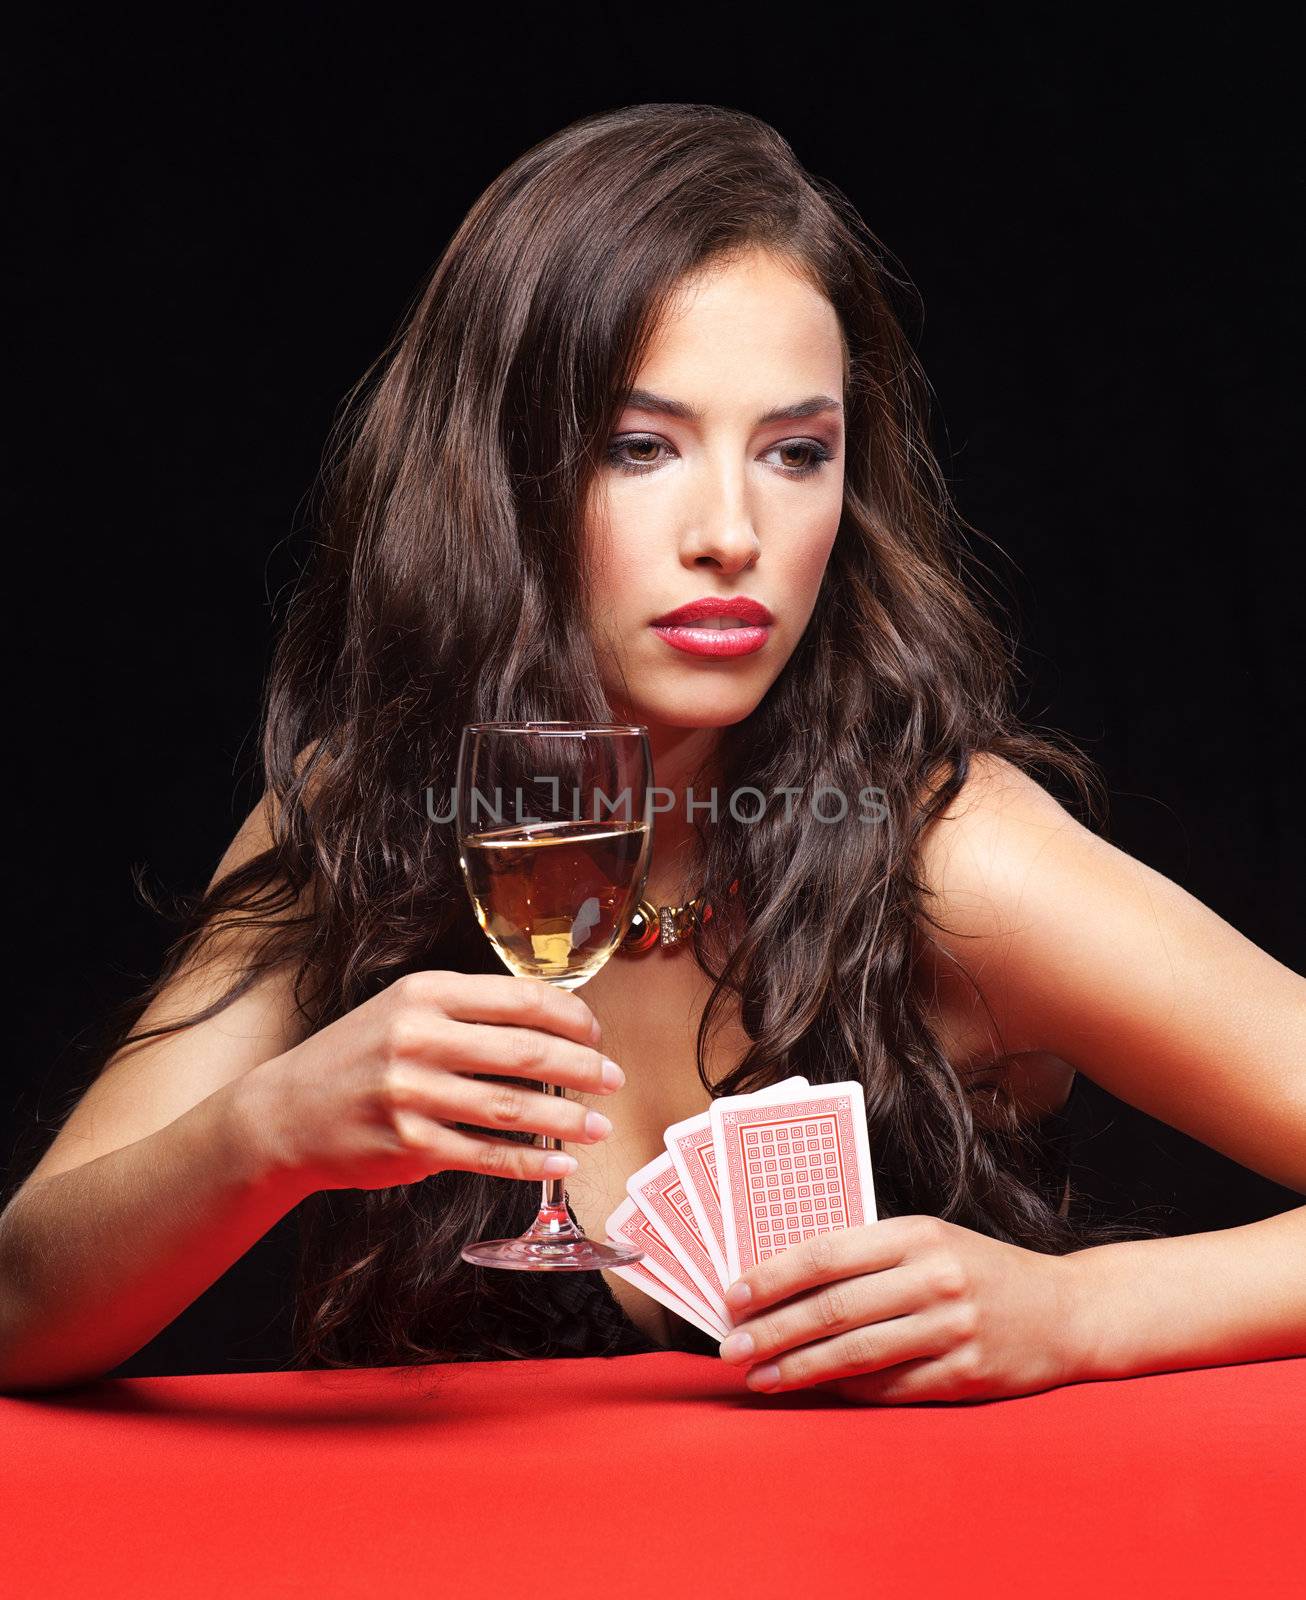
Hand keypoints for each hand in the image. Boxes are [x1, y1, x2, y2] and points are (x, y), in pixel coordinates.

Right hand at [231, 970, 622, 1198]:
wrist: (285, 1112)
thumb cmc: (359, 1057)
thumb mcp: (405, 1010)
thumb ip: (469, 1012)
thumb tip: (553, 1026)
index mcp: (426, 993)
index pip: (522, 999)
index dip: (572, 1018)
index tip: (596, 1034)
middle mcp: (419, 1037)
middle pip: (527, 1052)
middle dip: (583, 1069)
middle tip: (613, 1080)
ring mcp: (412, 1093)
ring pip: (513, 1107)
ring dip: (568, 1119)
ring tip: (598, 1125)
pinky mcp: (409, 1145)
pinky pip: (487, 1155)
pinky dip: (531, 1161)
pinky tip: (559, 1164)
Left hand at [716, 1214, 1080, 1403]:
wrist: (1067, 1312)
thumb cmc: (980, 1271)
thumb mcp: (931, 1242)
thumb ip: (869, 1257)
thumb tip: (788, 1283)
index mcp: (917, 1234)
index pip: (827, 1253)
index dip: (773, 1276)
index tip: (733, 1296)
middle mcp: (933, 1278)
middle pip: (833, 1307)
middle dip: (773, 1329)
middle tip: (732, 1347)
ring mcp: (951, 1329)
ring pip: (855, 1353)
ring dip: (798, 1368)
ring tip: (760, 1376)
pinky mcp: (965, 1376)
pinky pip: (889, 1387)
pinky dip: (845, 1390)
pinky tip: (814, 1390)